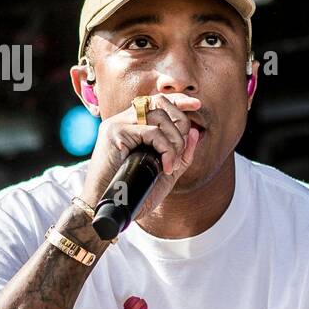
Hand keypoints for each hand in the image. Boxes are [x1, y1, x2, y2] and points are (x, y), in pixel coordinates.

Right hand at [80, 92, 202, 218]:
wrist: (111, 208)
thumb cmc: (136, 192)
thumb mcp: (166, 172)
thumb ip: (181, 154)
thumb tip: (195, 132)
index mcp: (133, 125)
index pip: (157, 102)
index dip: (178, 100)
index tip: (196, 105)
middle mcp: (124, 120)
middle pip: (160, 103)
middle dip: (180, 123)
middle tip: (180, 150)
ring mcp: (117, 124)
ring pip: (158, 116)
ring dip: (174, 140)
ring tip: (171, 163)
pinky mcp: (114, 132)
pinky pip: (151, 132)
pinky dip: (165, 149)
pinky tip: (165, 166)